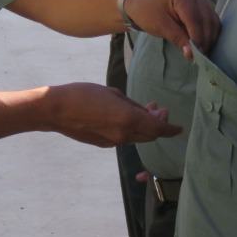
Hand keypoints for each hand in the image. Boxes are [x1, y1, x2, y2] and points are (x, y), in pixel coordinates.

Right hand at [42, 83, 181, 146]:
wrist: (56, 110)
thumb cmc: (83, 94)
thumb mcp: (112, 93)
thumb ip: (132, 105)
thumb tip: (145, 112)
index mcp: (127, 120)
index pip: (157, 128)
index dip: (170, 128)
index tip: (179, 129)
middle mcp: (123, 135)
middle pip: (149, 135)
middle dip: (158, 124)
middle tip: (160, 110)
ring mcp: (112, 142)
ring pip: (136, 137)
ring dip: (143, 126)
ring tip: (144, 109)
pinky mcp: (102, 144)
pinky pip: (123, 138)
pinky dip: (130, 129)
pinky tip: (124, 117)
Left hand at [122, 0, 219, 56]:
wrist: (141, 3)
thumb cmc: (148, 13)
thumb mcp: (161, 27)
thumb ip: (178, 39)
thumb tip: (192, 54)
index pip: (195, 19)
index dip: (198, 38)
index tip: (197, 55)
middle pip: (207, 19)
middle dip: (205, 39)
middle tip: (201, 56)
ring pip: (212, 19)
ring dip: (210, 36)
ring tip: (203, 51)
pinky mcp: (201, 2)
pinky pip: (210, 18)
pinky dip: (209, 31)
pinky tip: (204, 43)